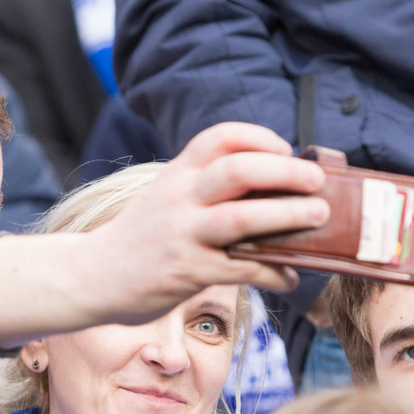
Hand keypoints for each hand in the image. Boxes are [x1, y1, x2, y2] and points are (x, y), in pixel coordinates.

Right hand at [0, 123, 327, 346]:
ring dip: (287, 216)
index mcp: (178, 173)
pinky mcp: (188, 272)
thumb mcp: (168, 197)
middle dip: (285, 173)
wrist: (95, 276)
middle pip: (239, 170)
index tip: (285, 150)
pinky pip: (242, 269)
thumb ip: (207, 188)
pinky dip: (273, 272)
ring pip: (243, 218)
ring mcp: (184, 235)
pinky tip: (290, 276)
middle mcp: (180, 198)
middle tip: (317, 182)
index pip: (221, 137)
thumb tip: (272, 188)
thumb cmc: (144, 237)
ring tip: (318, 217)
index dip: (260, 138)